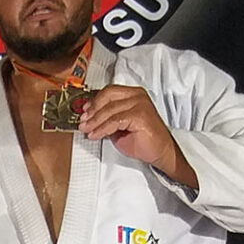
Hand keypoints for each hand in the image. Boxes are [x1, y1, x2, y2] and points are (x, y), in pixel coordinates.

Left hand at [75, 84, 195, 188]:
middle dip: (93, 110)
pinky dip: (102, 128)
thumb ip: (107, 119)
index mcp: (133, 94)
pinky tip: (95, 135)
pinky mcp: (139, 115)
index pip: (109, 91)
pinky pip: (115, 120)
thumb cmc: (143, 140)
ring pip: (109, 110)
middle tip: (83, 121)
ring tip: (86, 130)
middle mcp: (137, 95)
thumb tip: (89, 118)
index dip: (94, 101)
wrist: (160, 152)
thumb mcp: (120, 127)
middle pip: (108, 96)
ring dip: (95, 121)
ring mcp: (140, 103)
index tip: (84, 111)